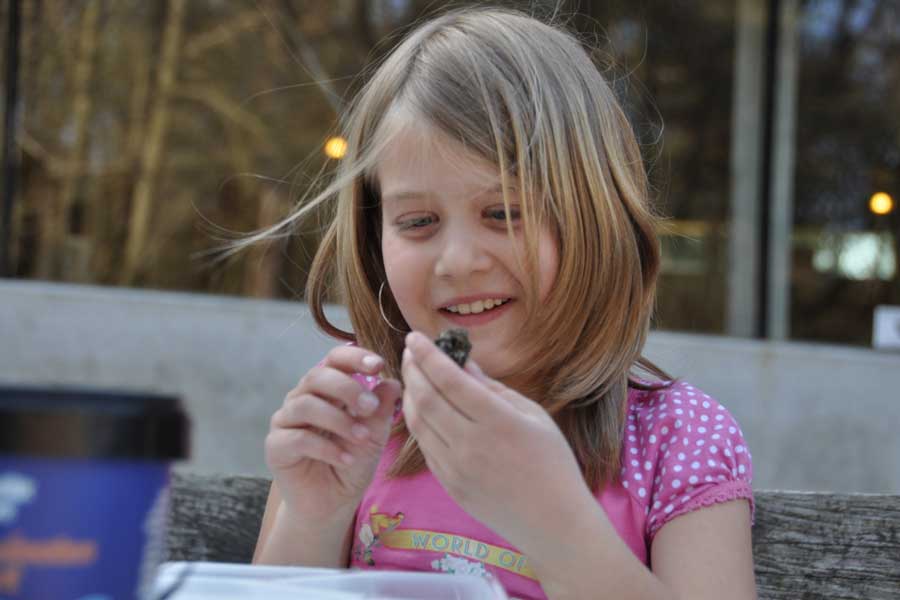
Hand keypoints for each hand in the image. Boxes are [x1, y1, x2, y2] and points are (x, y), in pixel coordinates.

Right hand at [265, 345, 401, 523]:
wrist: (334, 502)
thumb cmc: (353, 461)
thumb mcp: (375, 434)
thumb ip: (382, 408)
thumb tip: (392, 382)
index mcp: (327, 388)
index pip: (334, 360)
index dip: (354, 357)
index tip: (378, 365)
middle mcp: (302, 398)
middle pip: (317, 376)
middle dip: (347, 388)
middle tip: (371, 407)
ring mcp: (286, 421)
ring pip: (306, 405)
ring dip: (339, 420)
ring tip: (363, 438)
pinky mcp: (276, 447)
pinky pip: (298, 438)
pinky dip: (327, 448)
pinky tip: (347, 459)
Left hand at [401, 331, 591, 553]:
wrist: (553, 523)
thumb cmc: (552, 463)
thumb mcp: (533, 416)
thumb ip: (494, 389)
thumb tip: (463, 363)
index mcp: (497, 421)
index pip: (450, 380)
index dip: (428, 355)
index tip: (415, 337)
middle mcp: (470, 444)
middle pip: (426, 398)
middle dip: (412, 369)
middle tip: (409, 351)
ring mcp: (456, 468)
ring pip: (418, 423)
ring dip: (409, 394)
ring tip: (412, 375)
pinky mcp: (449, 485)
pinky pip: (425, 446)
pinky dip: (418, 422)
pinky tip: (422, 407)